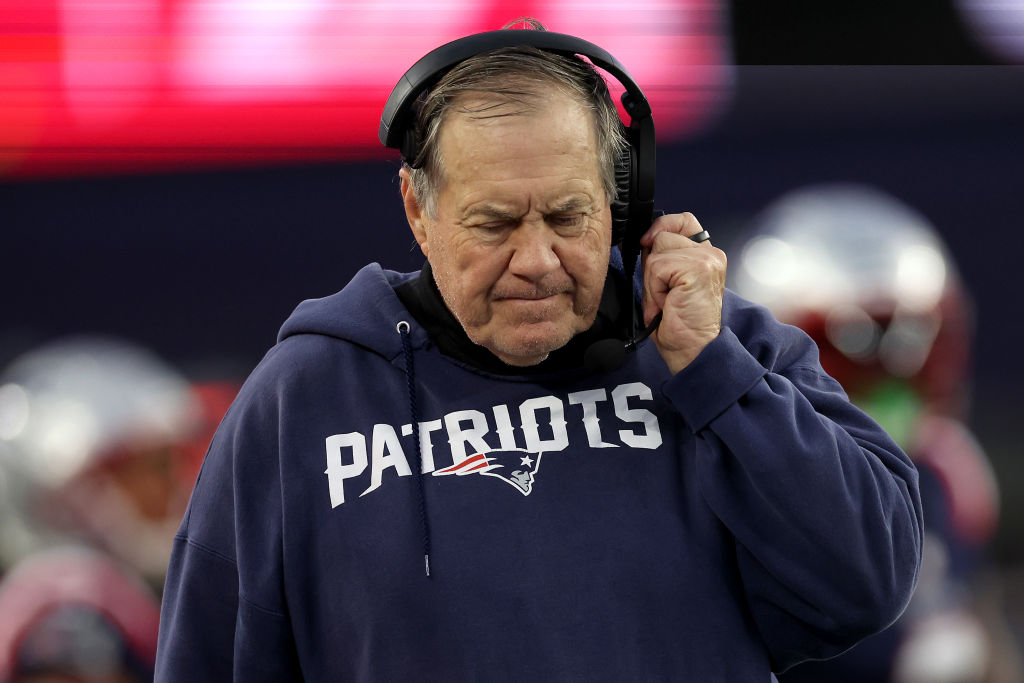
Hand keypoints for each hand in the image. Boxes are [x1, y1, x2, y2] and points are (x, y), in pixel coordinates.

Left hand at [639, 212, 726, 373]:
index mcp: (706, 255)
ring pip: (656, 251)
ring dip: (652, 280)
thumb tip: (643, 240)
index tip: (647, 244)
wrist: (692, 349)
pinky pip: (657, 266)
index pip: (682, 220)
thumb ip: (661, 258)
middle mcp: (711, 254)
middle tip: (664, 294)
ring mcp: (707, 259)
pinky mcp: (698, 268)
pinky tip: (668, 303)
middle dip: (652, 266)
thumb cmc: (679, 323)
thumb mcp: (667, 283)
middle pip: (661, 236)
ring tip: (666, 300)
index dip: (661, 228)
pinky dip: (654, 288)